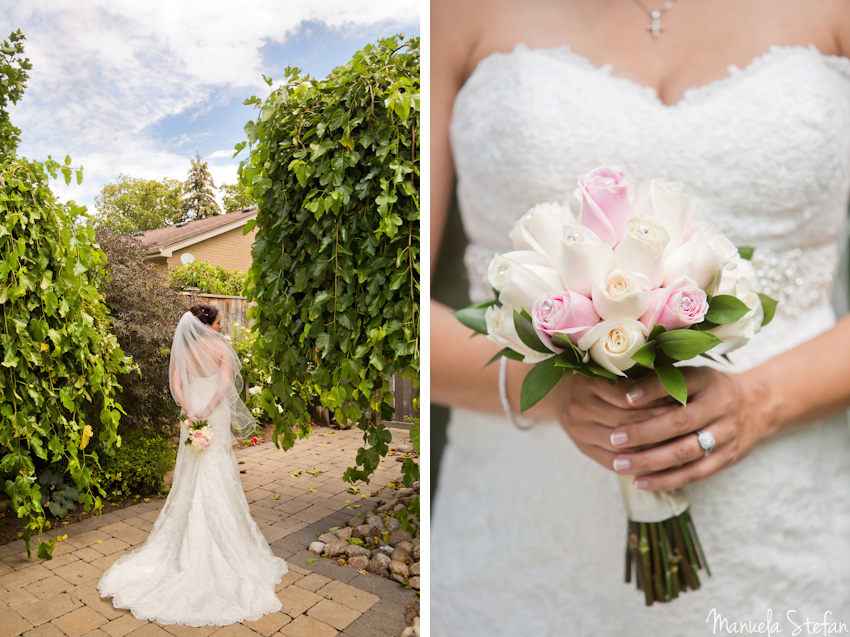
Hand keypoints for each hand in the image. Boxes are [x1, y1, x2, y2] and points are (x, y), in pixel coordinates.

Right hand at [547, 374, 678, 471]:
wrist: (559, 395)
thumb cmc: (595, 377)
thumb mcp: (611, 370)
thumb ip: (637, 376)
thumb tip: (677, 383)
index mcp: (589, 384)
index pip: (627, 398)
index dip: (655, 401)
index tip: (680, 401)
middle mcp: (581, 408)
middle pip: (626, 423)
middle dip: (658, 425)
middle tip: (686, 425)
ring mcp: (580, 432)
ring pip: (623, 446)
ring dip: (652, 447)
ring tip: (677, 442)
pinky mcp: (583, 449)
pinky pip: (614, 462)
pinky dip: (638, 462)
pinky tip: (658, 458)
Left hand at [607, 367, 773, 489]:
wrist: (757, 406)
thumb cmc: (708, 389)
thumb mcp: (692, 374)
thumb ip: (663, 378)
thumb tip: (620, 384)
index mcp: (707, 380)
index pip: (678, 384)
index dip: (651, 391)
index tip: (625, 398)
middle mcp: (719, 406)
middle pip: (680, 422)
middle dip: (644, 432)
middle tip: (615, 438)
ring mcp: (725, 435)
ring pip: (685, 452)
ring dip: (650, 460)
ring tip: (620, 464)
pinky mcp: (726, 458)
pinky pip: (693, 473)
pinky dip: (665, 480)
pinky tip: (640, 481)